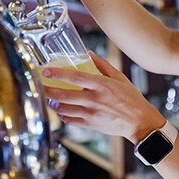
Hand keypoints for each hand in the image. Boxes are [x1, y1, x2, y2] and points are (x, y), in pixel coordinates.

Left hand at [42, 52, 165, 143]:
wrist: (140, 122)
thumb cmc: (132, 99)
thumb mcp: (120, 78)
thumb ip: (103, 65)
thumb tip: (89, 53)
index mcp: (101, 85)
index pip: (74, 77)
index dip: (57, 74)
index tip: (45, 71)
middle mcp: (94, 99)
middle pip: (64, 95)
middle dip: (48, 90)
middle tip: (39, 86)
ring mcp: (92, 114)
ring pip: (65, 109)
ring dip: (54, 104)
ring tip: (50, 99)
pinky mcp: (91, 125)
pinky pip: (71, 120)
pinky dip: (63, 115)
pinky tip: (62, 111)